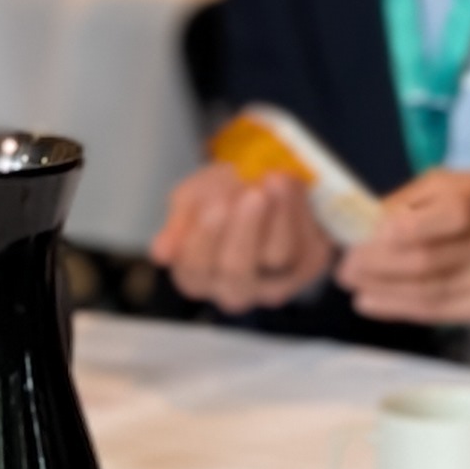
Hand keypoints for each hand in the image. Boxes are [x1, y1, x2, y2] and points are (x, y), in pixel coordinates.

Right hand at [151, 165, 334, 314]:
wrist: (258, 179)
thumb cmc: (219, 194)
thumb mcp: (191, 200)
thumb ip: (178, 223)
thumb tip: (161, 254)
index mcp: (196, 277)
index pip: (195, 270)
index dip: (205, 238)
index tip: (214, 203)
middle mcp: (233, 289)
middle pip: (236, 270)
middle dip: (244, 229)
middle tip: (251, 194)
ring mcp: (274, 282)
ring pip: (277, 256)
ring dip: (276, 215)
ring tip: (274, 180)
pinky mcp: (308, 266)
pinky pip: (306, 244)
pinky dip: (298, 211)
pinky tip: (289, 185)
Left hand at [338, 171, 469, 327]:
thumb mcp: (455, 182)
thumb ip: (408, 200)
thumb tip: (363, 224)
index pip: (440, 219)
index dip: (394, 234)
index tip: (356, 241)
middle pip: (426, 262)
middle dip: (376, 268)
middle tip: (345, 268)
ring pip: (428, 292)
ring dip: (382, 292)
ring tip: (353, 286)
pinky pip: (438, 312)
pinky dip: (400, 309)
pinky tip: (374, 302)